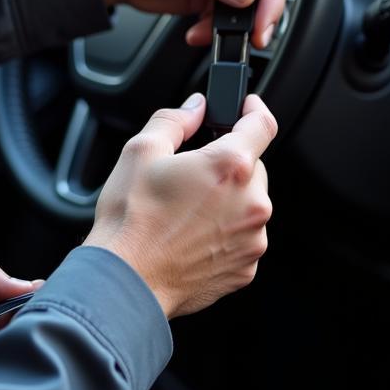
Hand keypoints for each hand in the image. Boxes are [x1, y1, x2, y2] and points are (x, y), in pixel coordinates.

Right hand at [82, 92, 276, 318]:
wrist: (126, 282)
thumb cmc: (131, 221)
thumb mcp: (141, 151)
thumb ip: (175, 120)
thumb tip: (194, 108)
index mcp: (230, 167)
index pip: (262, 124)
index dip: (253, 109)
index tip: (246, 107)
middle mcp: (252, 203)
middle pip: (252, 168)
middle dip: (227, 166)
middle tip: (190, 175)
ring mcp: (252, 239)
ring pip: (248, 205)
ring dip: (227, 201)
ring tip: (185, 212)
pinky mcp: (246, 268)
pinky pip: (242, 238)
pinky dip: (224, 233)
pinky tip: (191, 236)